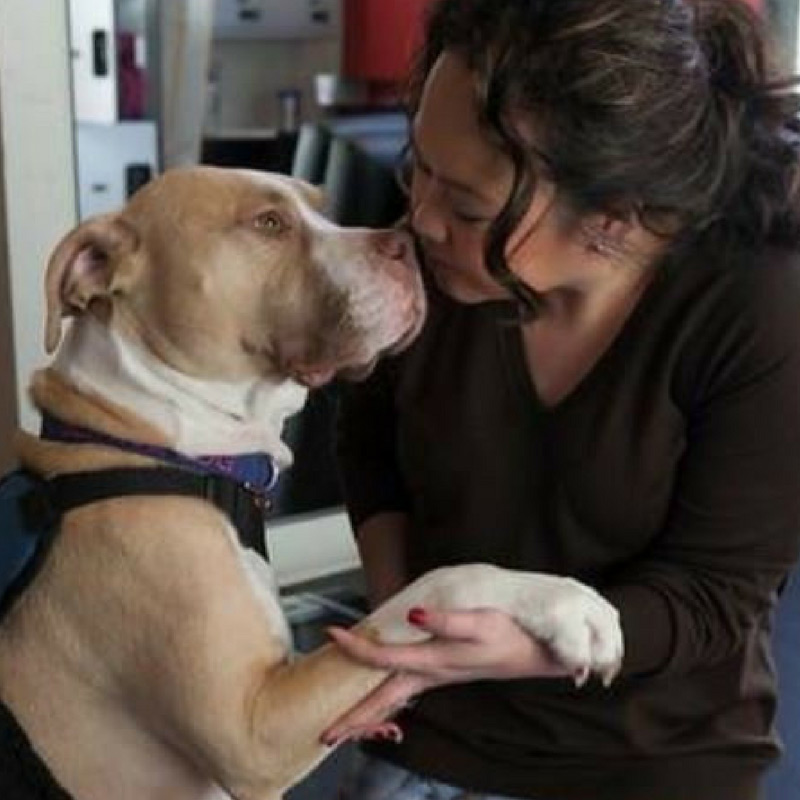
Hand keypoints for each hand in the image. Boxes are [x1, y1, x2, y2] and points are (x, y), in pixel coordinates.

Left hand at [320, 606, 568, 744]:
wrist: (535, 654)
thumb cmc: (509, 635)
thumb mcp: (480, 622)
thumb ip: (447, 620)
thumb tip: (415, 615)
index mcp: (432, 662)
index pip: (382, 658)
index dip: (355, 646)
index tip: (332, 632)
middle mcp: (429, 676)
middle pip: (382, 701)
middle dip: (354, 720)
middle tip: (326, 737)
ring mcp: (436, 678)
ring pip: (394, 702)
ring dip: (368, 716)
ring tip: (346, 729)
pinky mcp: (443, 674)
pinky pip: (406, 695)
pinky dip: (388, 704)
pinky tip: (384, 702)